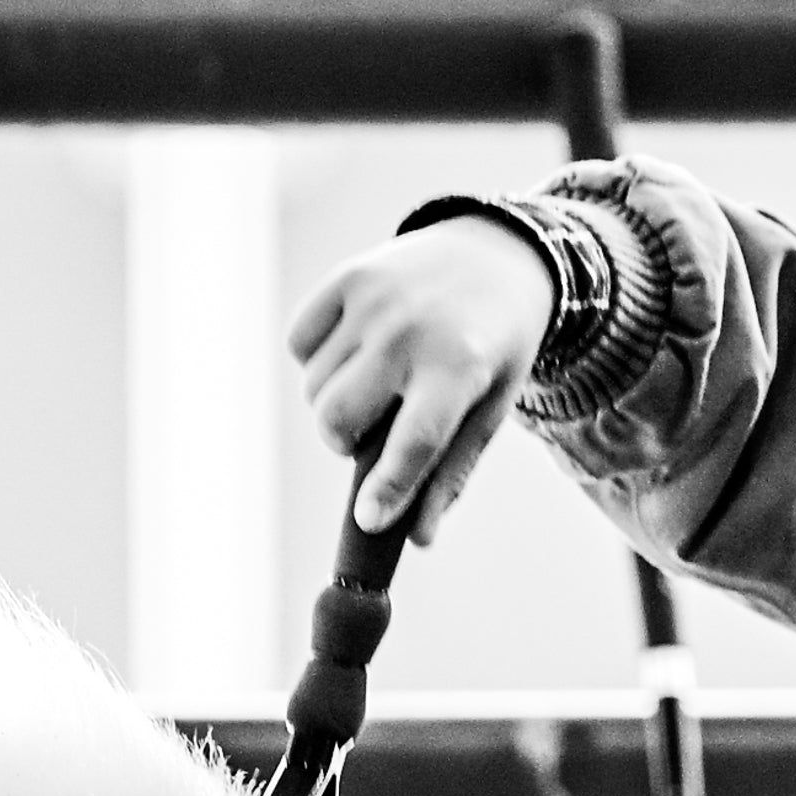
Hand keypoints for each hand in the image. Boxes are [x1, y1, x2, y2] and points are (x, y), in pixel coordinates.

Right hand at [288, 217, 558, 537]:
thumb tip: (418, 539)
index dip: (387, 488)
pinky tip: (355, 352)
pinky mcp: (346, 278)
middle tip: (369, 435)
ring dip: (334, 403)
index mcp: (458, 367)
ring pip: (314, 388)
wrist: (495, 256)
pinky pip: (301, 343)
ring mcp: (373, 301)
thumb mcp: (489, 409)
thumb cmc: (493, 348)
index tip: (368, 521)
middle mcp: (410, 331)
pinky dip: (317, 361)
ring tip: (375, 385)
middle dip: (343, 444)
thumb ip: (451, 474)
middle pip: (335, 418)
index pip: (413, 443)